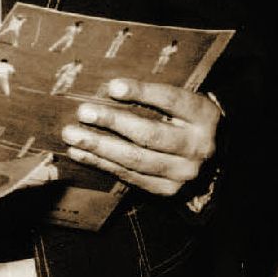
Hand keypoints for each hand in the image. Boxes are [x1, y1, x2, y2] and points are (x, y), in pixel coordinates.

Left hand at [61, 78, 219, 195]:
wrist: (205, 154)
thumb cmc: (181, 116)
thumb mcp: (178, 100)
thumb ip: (151, 94)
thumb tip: (107, 87)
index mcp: (202, 115)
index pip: (171, 100)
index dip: (142, 93)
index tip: (113, 87)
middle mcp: (198, 146)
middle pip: (150, 135)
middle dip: (112, 122)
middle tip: (83, 112)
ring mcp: (184, 172)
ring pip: (136, 159)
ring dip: (99, 147)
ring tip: (72, 134)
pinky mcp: (168, 189)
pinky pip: (129, 176)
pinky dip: (101, 164)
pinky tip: (79, 153)